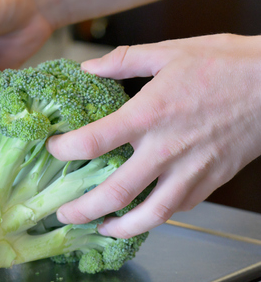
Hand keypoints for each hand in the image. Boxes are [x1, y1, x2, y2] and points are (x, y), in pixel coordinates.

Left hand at [48, 34, 260, 237]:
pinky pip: (179, 207)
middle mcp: (167, 149)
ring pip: (150, 214)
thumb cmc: (228, 64)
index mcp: (149, 115)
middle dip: (82, 209)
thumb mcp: (170, 51)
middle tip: (62, 214)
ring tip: (100, 229)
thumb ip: (123, 60)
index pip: (92, 142)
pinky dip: (156, 215)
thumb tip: (89, 67)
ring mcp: (191, 170)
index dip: (64, 149)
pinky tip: (142, 212)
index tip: (52, 149)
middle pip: (115, 192)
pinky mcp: (211, 181)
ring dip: (119, 227)